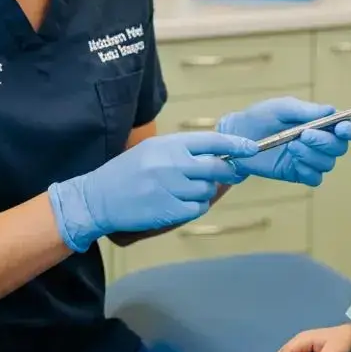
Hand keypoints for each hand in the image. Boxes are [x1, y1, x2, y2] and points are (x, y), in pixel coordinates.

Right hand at [47, 132, 257, 251]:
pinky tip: (178, 202)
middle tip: (230, 173)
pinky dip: (194, 207)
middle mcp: (173, 164)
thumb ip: (183, 151)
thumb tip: (219, 154)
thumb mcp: (153, 150)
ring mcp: (171, 188)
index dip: (237, 144)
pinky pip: (197, 209)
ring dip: (204, 191)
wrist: (97, 198)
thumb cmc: (127, 171)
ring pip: (208, 190)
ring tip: (183, 189)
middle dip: (228, 171)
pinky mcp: (169, 210)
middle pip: (217, 167)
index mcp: (169, 144)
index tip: (253, 148)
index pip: (212, 141)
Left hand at [217, 97, 350, 186]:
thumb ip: (306, 110)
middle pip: (340, 147)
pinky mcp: (299, 173)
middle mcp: (321, 142)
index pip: (348, 128)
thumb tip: (331, 110)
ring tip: (291, 145)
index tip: (341, 128)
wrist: (238, 136)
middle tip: (304, 135)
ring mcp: (310, 159)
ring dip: (311, 155)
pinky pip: (315, 178)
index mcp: (321, 122)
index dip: (350, 129)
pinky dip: (307, 170)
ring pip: (328, 164)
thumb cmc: (261, 117)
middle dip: (325, 142)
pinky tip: (292, 161)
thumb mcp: (282, 108)